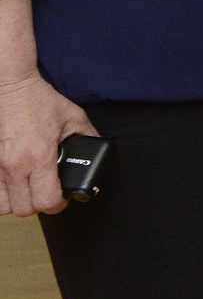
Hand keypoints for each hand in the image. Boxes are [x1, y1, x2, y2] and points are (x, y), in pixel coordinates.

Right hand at [0, 73, 97, 216]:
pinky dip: (2, 195)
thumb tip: (97, 155)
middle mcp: (15, 164)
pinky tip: (14, 186)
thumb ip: (89, 138)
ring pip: (3, 206)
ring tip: (29, 191)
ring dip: (18, 203)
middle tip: (47, 194)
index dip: (58, 204)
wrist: (13, 89)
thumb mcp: (75, 118)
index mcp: (39, 155)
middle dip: (39, 206)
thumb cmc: (41, 102)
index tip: (63, 198)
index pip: (46, 200)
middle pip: (24, 209)